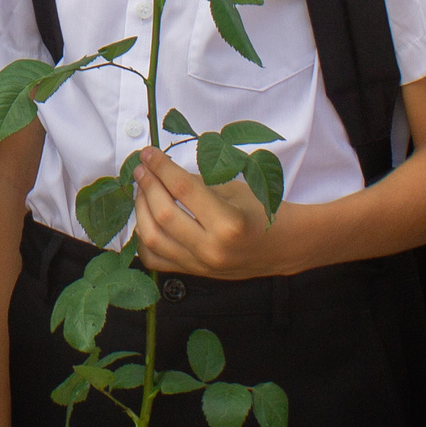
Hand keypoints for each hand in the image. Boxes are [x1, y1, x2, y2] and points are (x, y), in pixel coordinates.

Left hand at [132, 147, 283, 278]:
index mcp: (228, 223)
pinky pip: (155, 260)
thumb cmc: (263, 212)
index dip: (161, 168)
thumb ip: (195, 184)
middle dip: (147, 186)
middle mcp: (212, 248)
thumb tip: (161, 172)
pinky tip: (146, 220)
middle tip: (142, 169)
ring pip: (153, 239)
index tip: (148, 153)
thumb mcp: (233, 189)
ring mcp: (201, 265)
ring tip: (142, 191)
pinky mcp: (195, 273)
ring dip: (140, 211)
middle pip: (163, 214)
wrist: (284, 246)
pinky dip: (144, 240)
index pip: (183, 190)